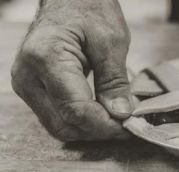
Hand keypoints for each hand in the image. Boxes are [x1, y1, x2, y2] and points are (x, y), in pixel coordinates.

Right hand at [11, 0, 131, 140]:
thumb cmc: (88, 9)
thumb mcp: (112, 41)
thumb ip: (114, 80)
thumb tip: (120, 114)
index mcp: (46, 59)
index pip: (76, 109)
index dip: (105, 125)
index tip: (131, 127)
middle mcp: (28, 76)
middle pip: (64, 124)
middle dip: (99, 131)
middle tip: (129, 127)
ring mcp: (26, 85)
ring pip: (59, 126)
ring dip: (90, 130)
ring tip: (119, 122)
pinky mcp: (32, 90)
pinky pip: (56, 117)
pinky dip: (81, 122)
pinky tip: (104, 115)